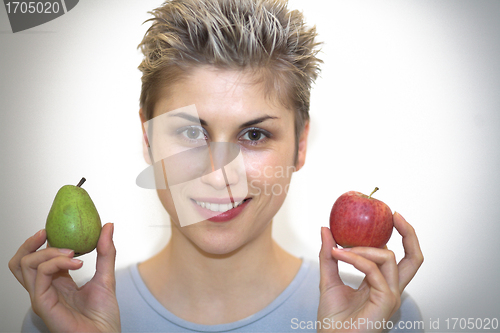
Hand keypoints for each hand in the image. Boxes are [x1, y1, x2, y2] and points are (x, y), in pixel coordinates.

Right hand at [9, 223, 120, 332]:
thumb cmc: (104, 315)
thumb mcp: (107, 276)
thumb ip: (106, 252)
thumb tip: (108, 226)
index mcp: (57, 283)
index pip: (37, 259)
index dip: (40, 242)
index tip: (52, 227)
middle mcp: (45, 289)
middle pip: (21, 263)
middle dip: (29, 243)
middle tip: (46, 232)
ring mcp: (42, 297)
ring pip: (25, 266)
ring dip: (47, 251)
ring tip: (72, 251)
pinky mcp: (43, 304)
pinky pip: (39, 277)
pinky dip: (56, 263)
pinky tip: (77, 261)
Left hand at [317, 212, 422, 332]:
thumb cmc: (332, 319)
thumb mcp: (328, 280)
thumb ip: (329, 256)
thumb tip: (325, 228)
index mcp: (382, 285)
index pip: (400, 258)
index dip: (400, 236)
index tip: (389, 216)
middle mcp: (391, 289)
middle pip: (414, 259)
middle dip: (409, 233)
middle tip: (394, 214)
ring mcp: (391, 296)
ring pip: (388, 258)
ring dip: (362, 247)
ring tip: (339, 249)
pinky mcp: (386, 301)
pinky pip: (373, 271)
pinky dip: (355, 258)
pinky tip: (338, 254)